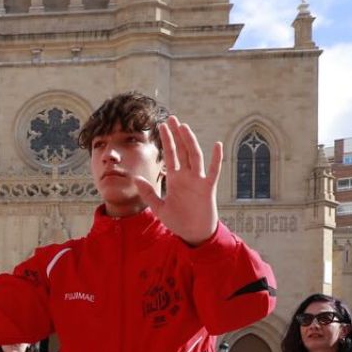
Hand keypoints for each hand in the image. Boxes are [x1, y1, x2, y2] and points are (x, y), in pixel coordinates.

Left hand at [134, 116, 222, 246]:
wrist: (193, 234)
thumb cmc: (178, 220)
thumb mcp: (159, 207)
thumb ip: (148, 192)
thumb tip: (134, 178)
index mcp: (175, 179)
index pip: (170, 155)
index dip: (166, 140)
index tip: (161, 125)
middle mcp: (187, 176)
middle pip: (182, 150)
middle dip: (176, 135)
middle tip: (171, 118)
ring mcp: (198, 180)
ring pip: (195, 156)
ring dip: (190, 141)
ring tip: (184, 127)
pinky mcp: (208, 188)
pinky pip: (213, 171)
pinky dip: (217, 159)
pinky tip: (217, 145)